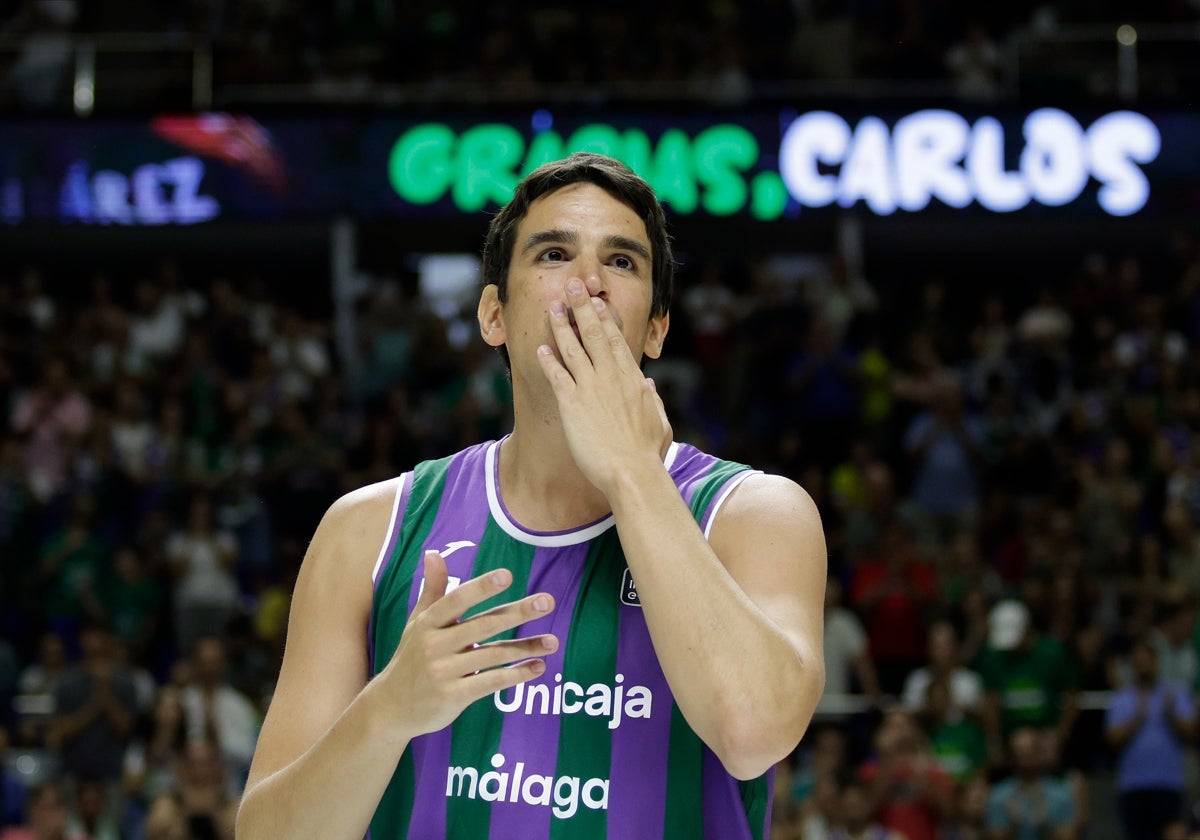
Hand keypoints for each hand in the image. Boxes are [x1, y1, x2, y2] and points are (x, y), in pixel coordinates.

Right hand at [379, 551, 556, 739]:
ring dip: (526, 648)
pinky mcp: (453, 696)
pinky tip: (537, 667)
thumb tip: (434, 553)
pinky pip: (490, 682)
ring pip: (493, 655)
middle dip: (517, 613)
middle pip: (483, 625)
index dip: (481, 588)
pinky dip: (516, 675)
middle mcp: (435, 645)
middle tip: (547, 602)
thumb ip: (433, 589)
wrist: (391, 707)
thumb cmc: (411, 658)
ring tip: (553, 642)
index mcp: (428, 623)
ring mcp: (443, 672)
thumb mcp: (418, 623)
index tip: (507, 576)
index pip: (457, 600)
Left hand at [537, 279, 671, 494]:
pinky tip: (540, 348)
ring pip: (573, 349)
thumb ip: (652, 401)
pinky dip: (549, 360)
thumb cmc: (647, 454)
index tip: (598, 303)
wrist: (632, 472)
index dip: (605, 319)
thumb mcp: (659, 422)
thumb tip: (648, 387)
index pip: (616, 341)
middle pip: (594, 334)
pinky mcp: (572, 404)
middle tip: (573, 287)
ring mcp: (590, 388)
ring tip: (552, 307)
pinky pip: (557, 375)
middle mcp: (611, 377)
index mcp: (632, 379)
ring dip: (561, 326)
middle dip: (582, 307)